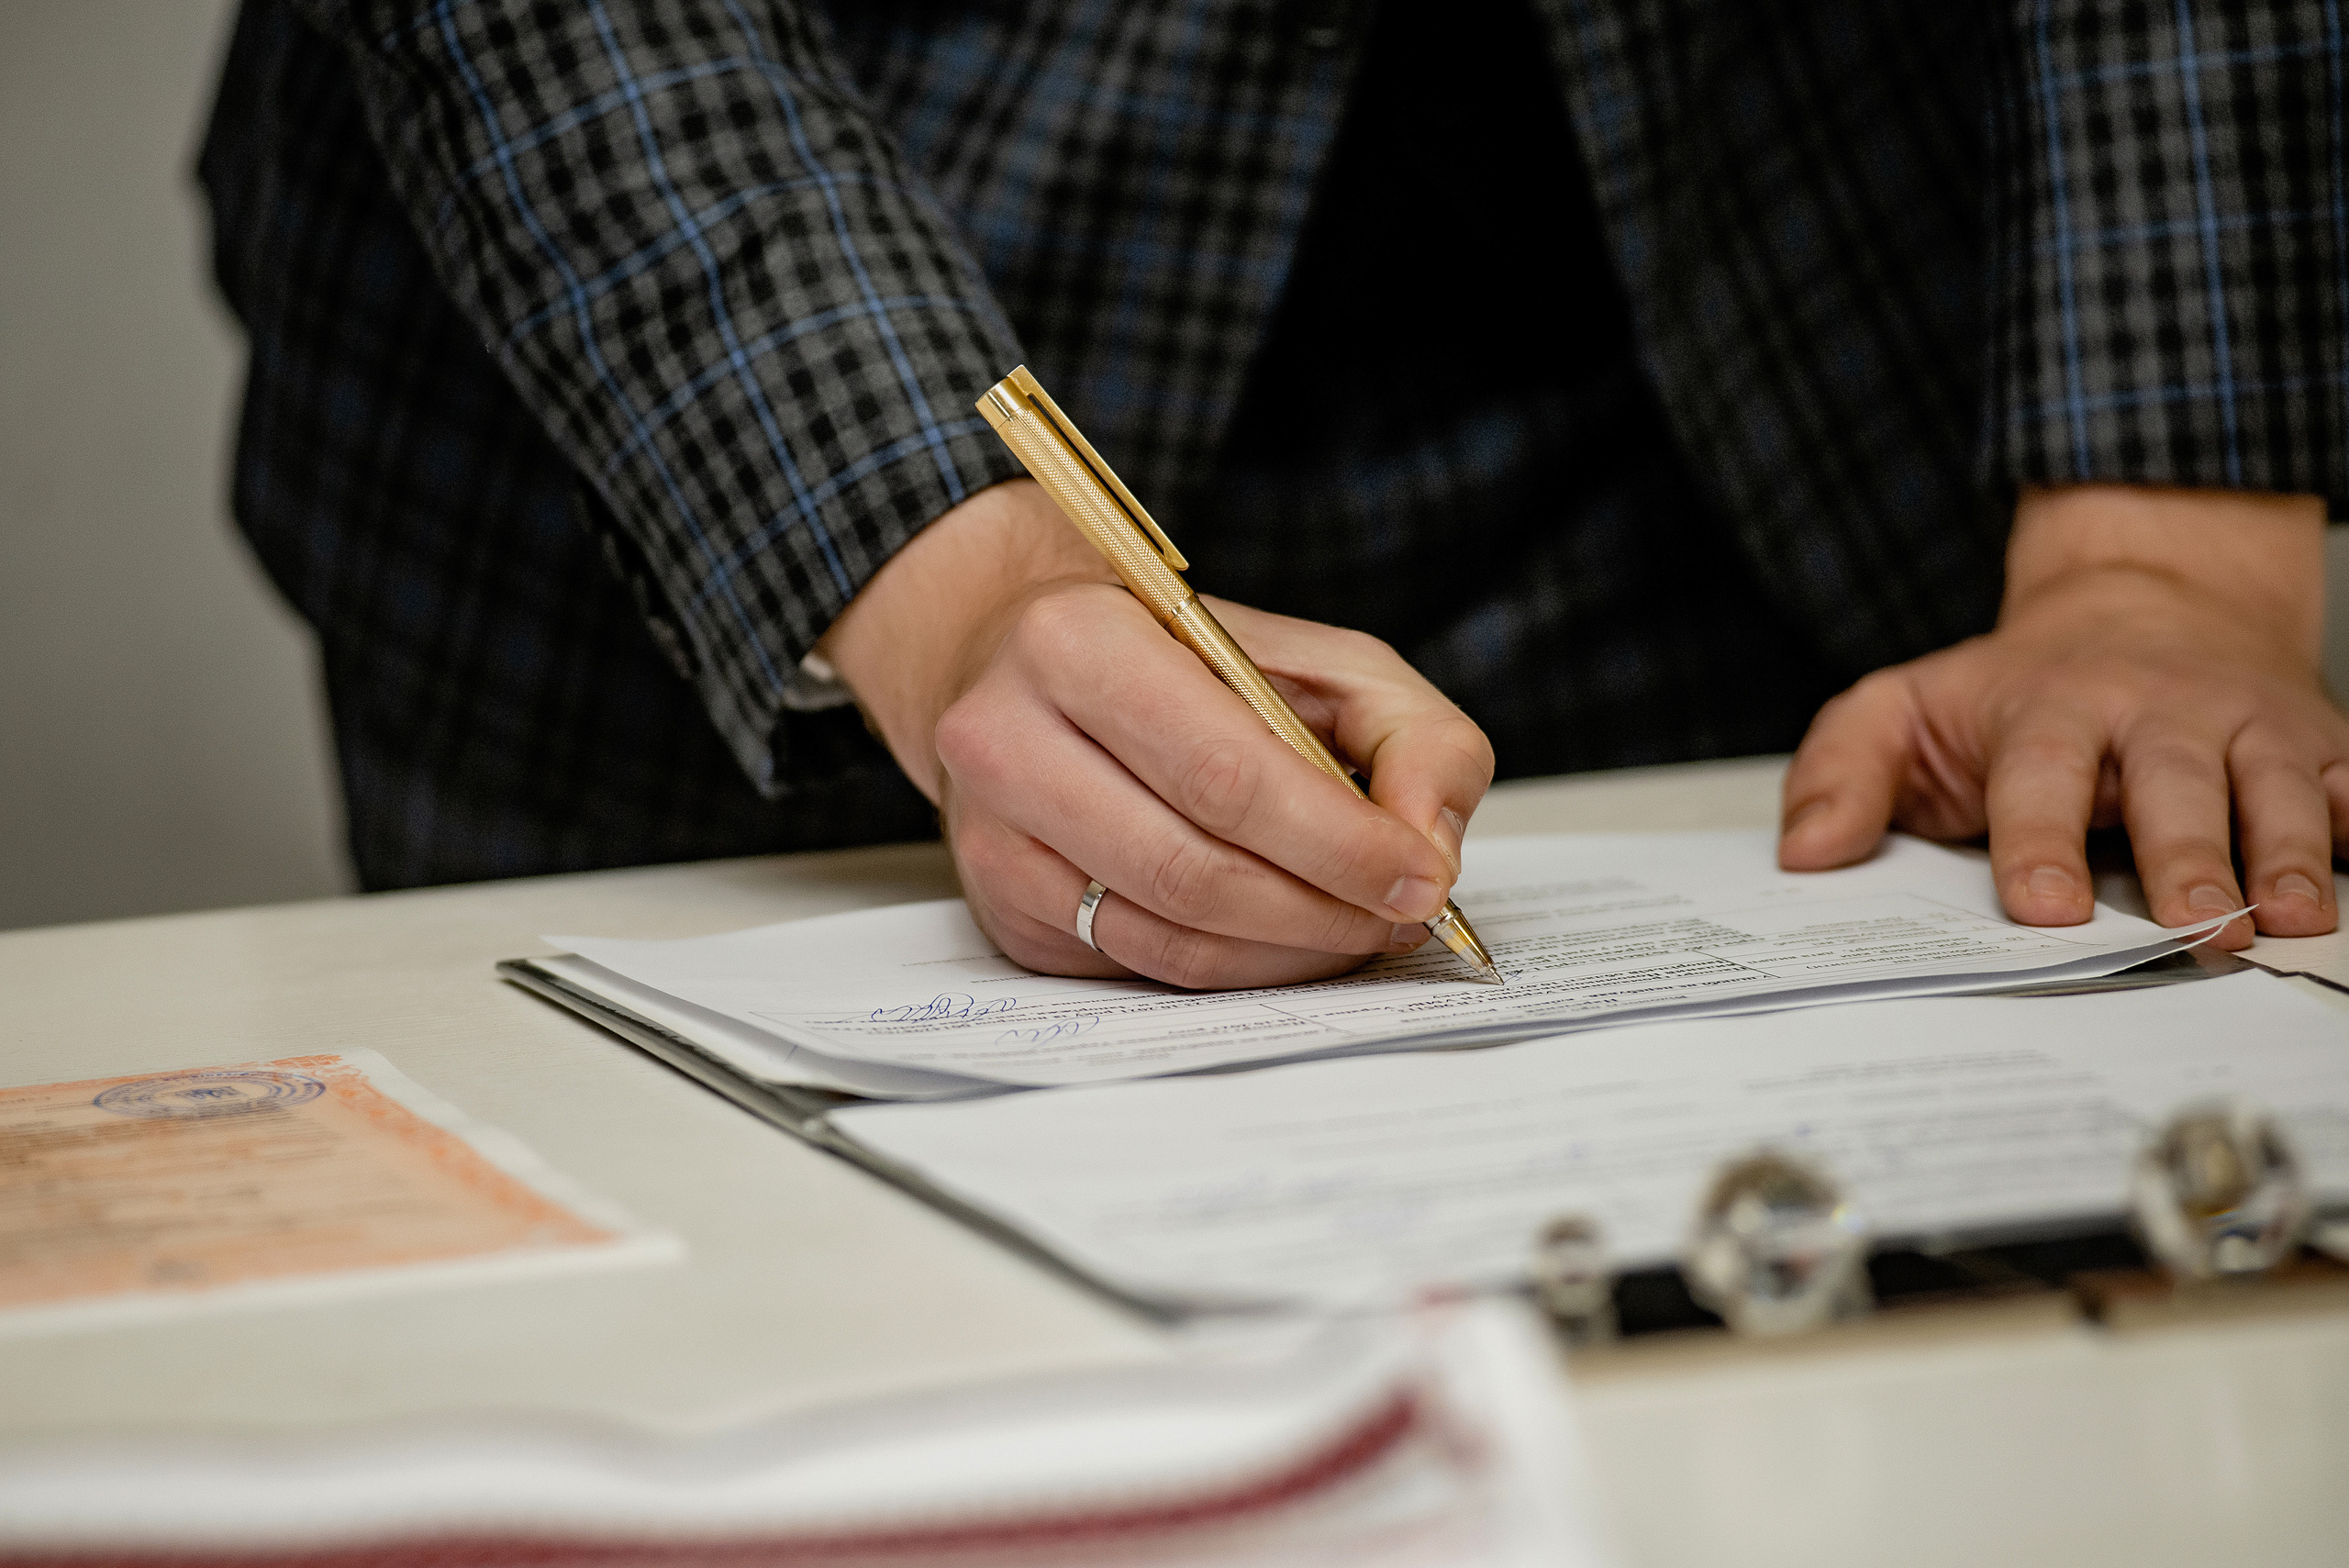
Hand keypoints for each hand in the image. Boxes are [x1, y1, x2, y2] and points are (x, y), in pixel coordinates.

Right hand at [818, 480, 1493, 986]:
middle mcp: (1007, 740)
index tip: (1421, 878)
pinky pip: (1139, 969)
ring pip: (1166, 939)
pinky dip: (1235, 969)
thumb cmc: (1187, 661)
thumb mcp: (1322, 658)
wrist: (1037, 670)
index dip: (1336, 843)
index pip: (1223, 773)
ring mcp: (992, 839)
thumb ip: (1411, 735)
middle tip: (1399, 917)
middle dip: (1322, 912)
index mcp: (1077, 643)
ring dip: (1286, 955)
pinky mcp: (1004, 913)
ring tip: (1356, 930)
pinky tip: (1285, 938)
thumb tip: (1426, 848)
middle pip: (1193, 871)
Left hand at [1780, 483, 2344, 949]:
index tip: (2042, 908)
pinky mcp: (2317, 744)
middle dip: (2188, 858)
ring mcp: (2244, 727)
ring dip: (2291, 852)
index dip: (2039, 844)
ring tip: (2295, 918)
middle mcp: (2155, 713)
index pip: (2039, 779)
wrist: (2146, 601)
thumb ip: (1841, 772)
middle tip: (2197, 927)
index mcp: (2049, 709)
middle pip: (2174, 787)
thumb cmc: (2014, 687)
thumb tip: (1804, 854)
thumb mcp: (1903, 710)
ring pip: (2276, 788)